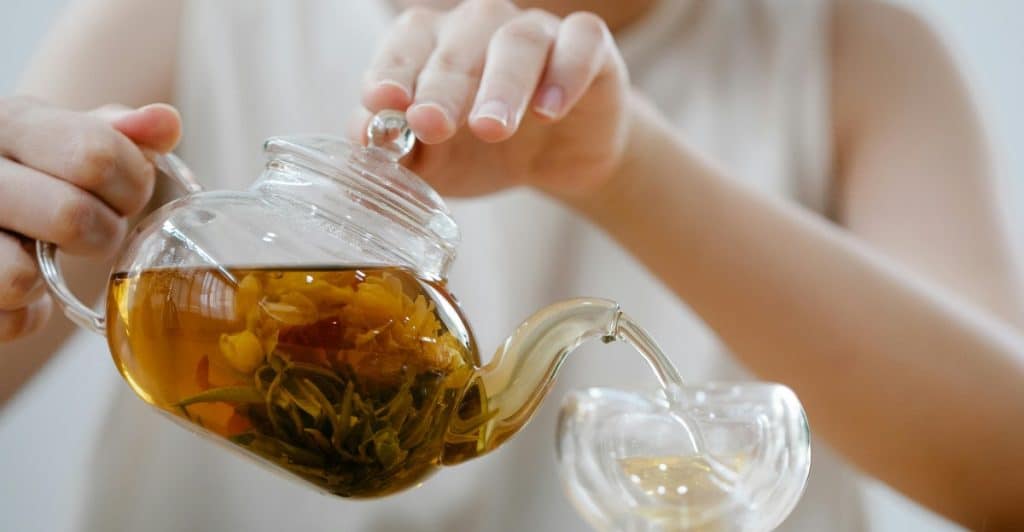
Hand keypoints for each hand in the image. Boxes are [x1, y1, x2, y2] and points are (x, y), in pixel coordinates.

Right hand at [0, 97, 180, 340]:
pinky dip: (28, 315)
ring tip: (44, 254)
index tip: (127, 193)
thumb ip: (121, 130)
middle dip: (103, 234)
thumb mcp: (74, 137)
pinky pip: (8, 320)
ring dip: (52, 277)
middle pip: (70, 217)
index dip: (134, 186)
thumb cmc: (40, 173)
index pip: (96, 156)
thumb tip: (165, 123)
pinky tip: (25, 288)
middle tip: (96, 229)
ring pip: (20, 277)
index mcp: (7, 121)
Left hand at [357, 0, 630, 199]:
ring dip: (501, 85)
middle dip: (442, 86)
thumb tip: (363, 143)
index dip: (393, 70)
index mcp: (433, 46)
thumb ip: (398, 152)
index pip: (407, 43)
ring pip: (518, 41)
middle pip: (459, 44)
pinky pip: (580, 44)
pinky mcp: (590, 49)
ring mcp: (538, 33)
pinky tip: (549, 110)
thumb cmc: (484, 153)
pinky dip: (565, 73)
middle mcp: (482, 28)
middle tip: (432, 124)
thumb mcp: (435, 163)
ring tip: (490, 128)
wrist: (557, 164)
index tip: (382, 102)